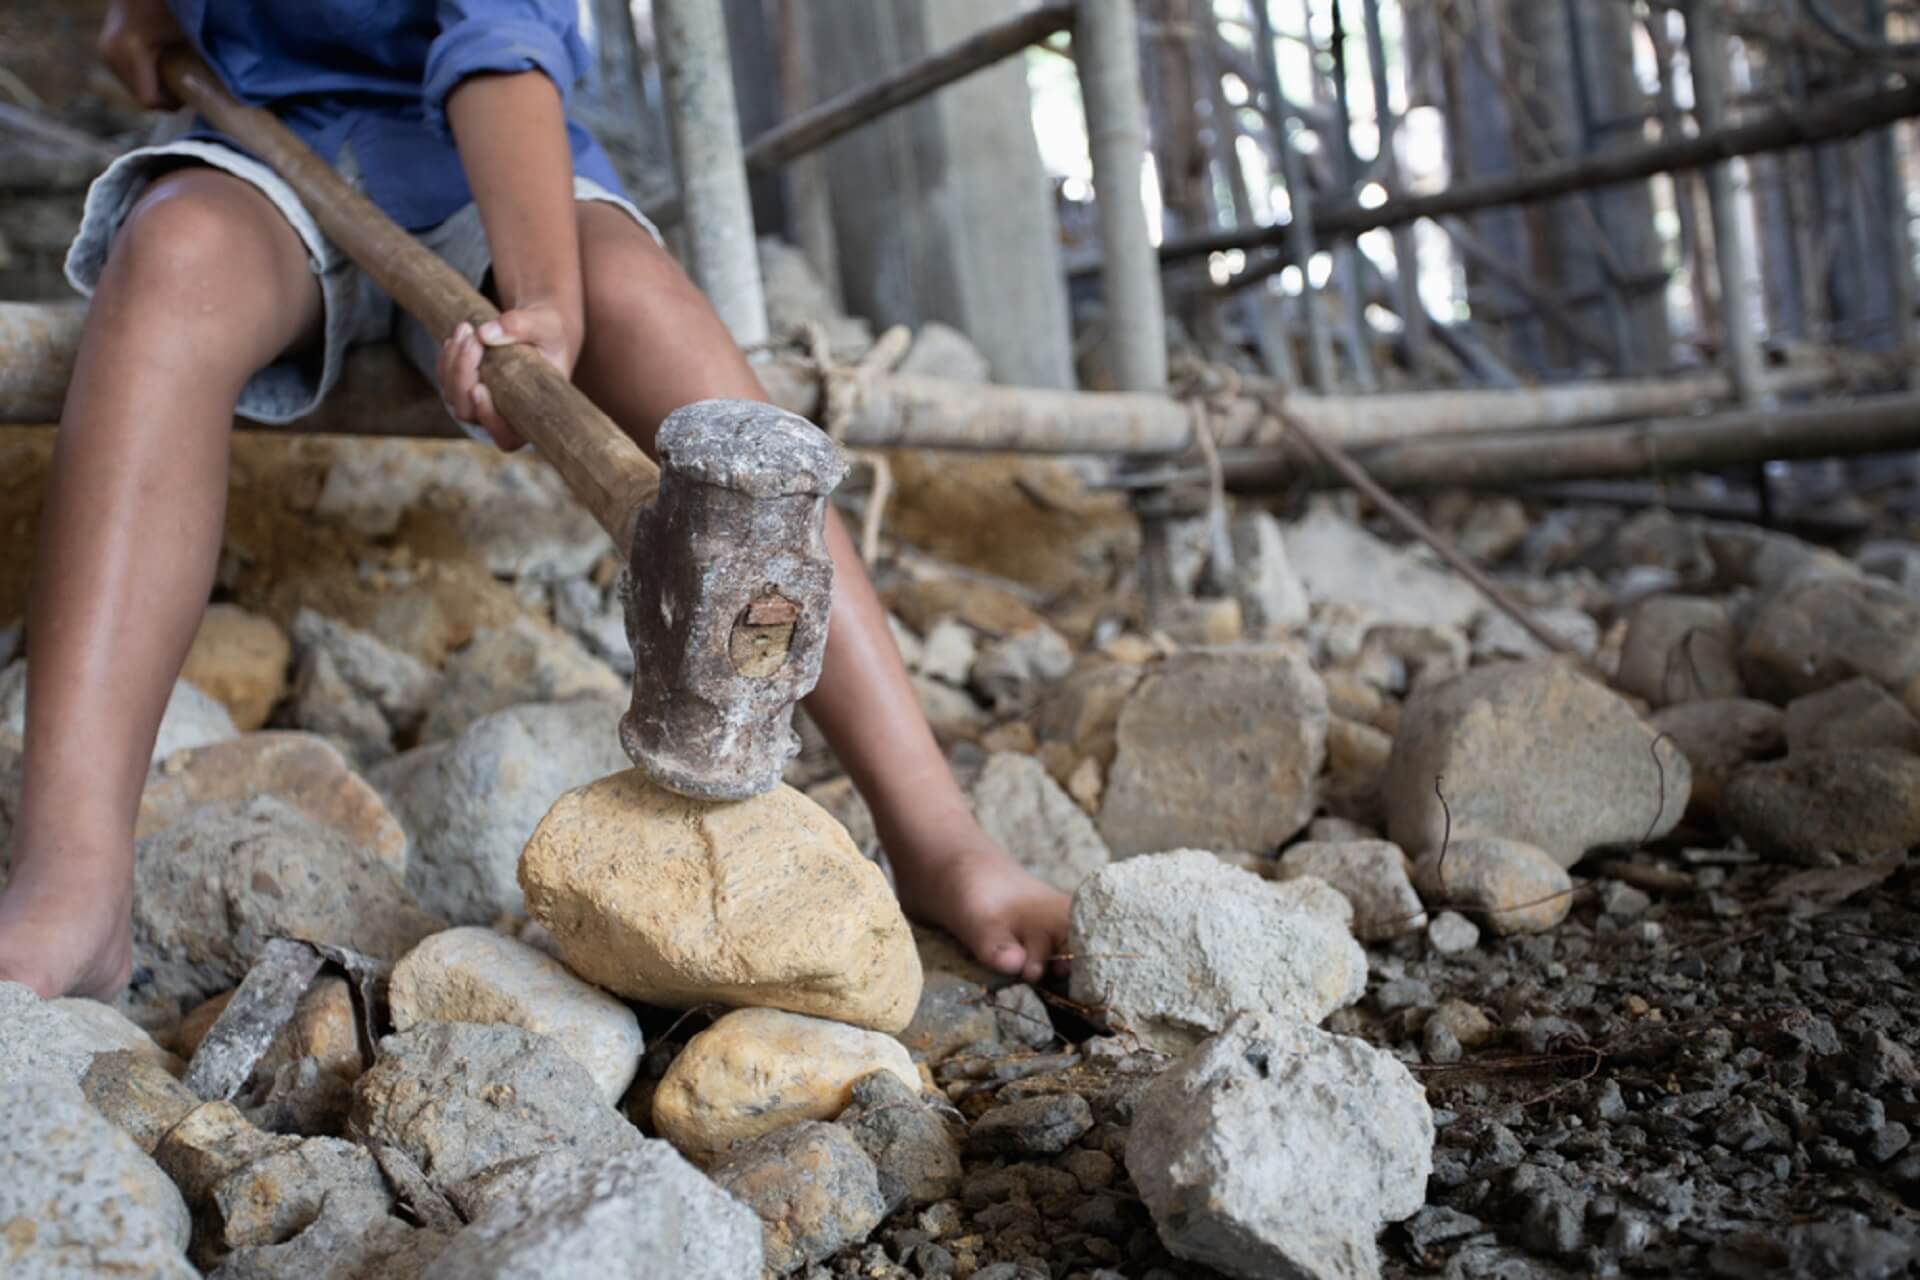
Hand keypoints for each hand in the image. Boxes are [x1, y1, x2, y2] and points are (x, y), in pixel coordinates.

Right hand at [98, 0, 186, 109]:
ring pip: (132, 87)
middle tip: (184, 89)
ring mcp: (106, 52)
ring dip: (154, 87)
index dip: (171, 104)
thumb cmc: (170, 7)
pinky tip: (160, 68)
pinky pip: (127, 76)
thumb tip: (208, 93)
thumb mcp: (186, 37)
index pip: (148, 99)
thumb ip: (194, 65)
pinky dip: (144, 76)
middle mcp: (113, 54)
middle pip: (139, 96)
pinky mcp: (105, 49)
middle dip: (164, 97)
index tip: (188, 97)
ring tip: (174, 77)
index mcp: (133, 51)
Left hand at [437, 301, 580, 450]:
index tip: (480, 389)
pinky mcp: (464, 386)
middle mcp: (504, 414)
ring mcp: (480, 403)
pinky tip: (462, 335)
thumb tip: (486, 333)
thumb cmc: (551, 332)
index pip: (506, 437)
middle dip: (464, 375)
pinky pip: (445, 379)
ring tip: (468, 329)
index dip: (489, 420)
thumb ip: (522, 326)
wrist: (540, 326)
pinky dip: (448, 356)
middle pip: (468, 412)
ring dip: (454, 362)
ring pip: (452, 396)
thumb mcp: (546, 326)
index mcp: (531, 413)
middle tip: (474, 339)